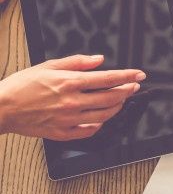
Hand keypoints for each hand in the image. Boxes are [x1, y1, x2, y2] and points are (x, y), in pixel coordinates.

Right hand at [0, 54, 145, 140]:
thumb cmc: (21, 85)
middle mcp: (72, 102)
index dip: (127, 77)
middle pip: (110, 98)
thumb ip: (77, 62)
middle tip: (134, 87)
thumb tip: (98, 60)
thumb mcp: (49, 65)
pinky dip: (99, 125)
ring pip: (103, 116)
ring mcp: (68, 119)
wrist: (2, 107)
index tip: (139, 75)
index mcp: (69, 82)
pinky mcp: (62, 133)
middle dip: (127, 92)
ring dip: (117, 107)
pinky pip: (88, 131)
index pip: (107, 79)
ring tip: (121, 101)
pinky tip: (101, 119)